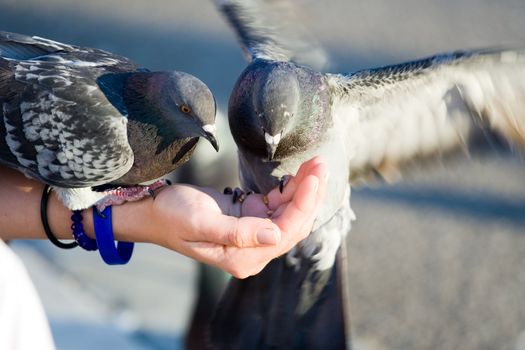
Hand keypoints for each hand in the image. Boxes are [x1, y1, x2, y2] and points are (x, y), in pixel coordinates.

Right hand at [150, 157, 326, 277]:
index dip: (302, 204)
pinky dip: (290, 189)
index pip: (285, 232)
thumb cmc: (173, 216)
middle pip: (294, 223)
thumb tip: (276, 237)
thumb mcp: (202, 222)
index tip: (313, 177)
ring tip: (315, 163)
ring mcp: (253, 235)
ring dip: (304, 189)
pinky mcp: (250, 218)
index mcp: (243, 258)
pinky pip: (278, 205)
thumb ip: (239, 233)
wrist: (154, 210)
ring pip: (290, 213)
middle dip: (310, 194)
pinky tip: (298, 173)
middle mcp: (253, 250)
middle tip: (321, 164)